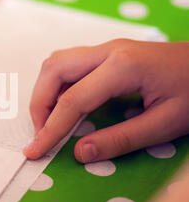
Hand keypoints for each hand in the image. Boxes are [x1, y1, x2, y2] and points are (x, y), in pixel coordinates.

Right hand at [24, 39, 188, 162]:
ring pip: (57, 62)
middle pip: (54, 70)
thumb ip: (121, 139)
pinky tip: (64, 104)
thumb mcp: (166, 124)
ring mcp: (107, 48)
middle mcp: (109, 50)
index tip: (35, 152)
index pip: (72, 100)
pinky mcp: (108, 52)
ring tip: (50, 121)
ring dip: (45, 92)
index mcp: (123, 67)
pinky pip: (69, 63)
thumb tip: (80, 153)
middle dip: (39, 105)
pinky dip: (57, 85)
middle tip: (42, 133)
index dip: (50, 129)